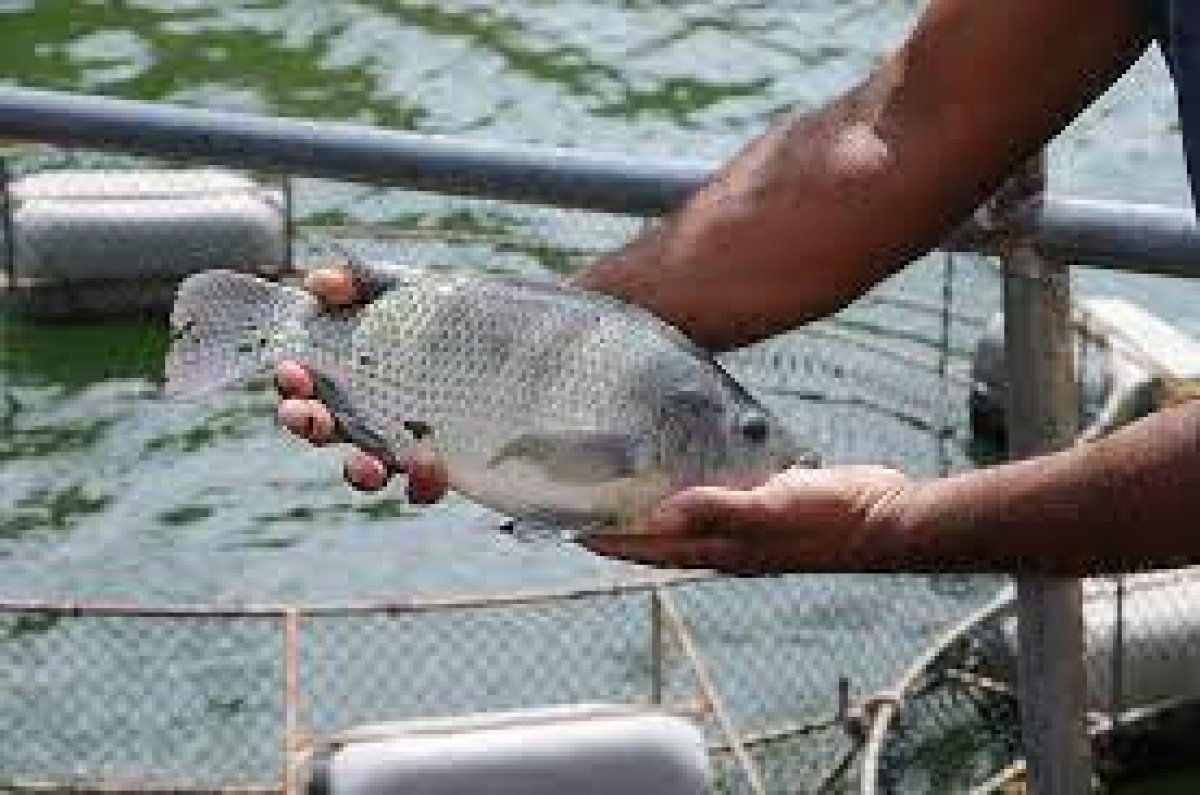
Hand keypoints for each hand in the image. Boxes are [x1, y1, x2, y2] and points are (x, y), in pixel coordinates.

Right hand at [274, 267, 449, 500]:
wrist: (512, 354)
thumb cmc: (444, 316)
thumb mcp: (405, 289)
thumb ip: (360, 280)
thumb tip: (319, 282)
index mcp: (347, 372)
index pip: (304, 383)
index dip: (290, 382)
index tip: (292, 370)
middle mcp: (364, 413)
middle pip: (320, 428)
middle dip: (305, 424)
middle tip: (305, 416)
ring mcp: (398, 443)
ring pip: (362, 469)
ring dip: (357, 471)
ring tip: (367, 464)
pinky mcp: (435, 467)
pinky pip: (419, 488)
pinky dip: (419, 483)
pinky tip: (429, 462)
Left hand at [582, 465, 911, 572]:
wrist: (888, 519)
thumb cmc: (833, 521)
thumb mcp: (771, 508)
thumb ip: (719, 508)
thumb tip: (663, 512)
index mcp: (722, 551)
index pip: (650, 549)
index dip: (610, 542)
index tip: (572, 529)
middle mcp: (729, 542)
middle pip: (662, 538)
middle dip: (624, 525)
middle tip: (591, 499)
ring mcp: (750, 525)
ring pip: (690, 517)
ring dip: (658, 503)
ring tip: (629, 478)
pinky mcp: (771, 502)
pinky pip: (722, 496)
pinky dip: (699, 485)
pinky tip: (695, 460)